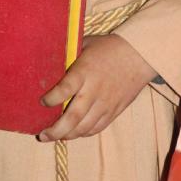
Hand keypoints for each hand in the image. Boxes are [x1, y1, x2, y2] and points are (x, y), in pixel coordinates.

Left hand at [38, 34, 156, 141]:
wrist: (139, 55)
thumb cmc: (109, 48)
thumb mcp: (86, 45)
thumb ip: (69, 55)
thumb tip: (49, 59)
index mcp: (85, 72)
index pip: (65, 89)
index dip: (51, 99)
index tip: (42, 102)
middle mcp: (94, 90)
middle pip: (73, 117)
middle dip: (56, 130)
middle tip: (43, 135)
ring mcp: (106, 103)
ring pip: (84, 127)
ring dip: (67, 135)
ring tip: (55, 136)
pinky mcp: (115, 111)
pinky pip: (97, 128)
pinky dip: (83, 133)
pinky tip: (74, 132)